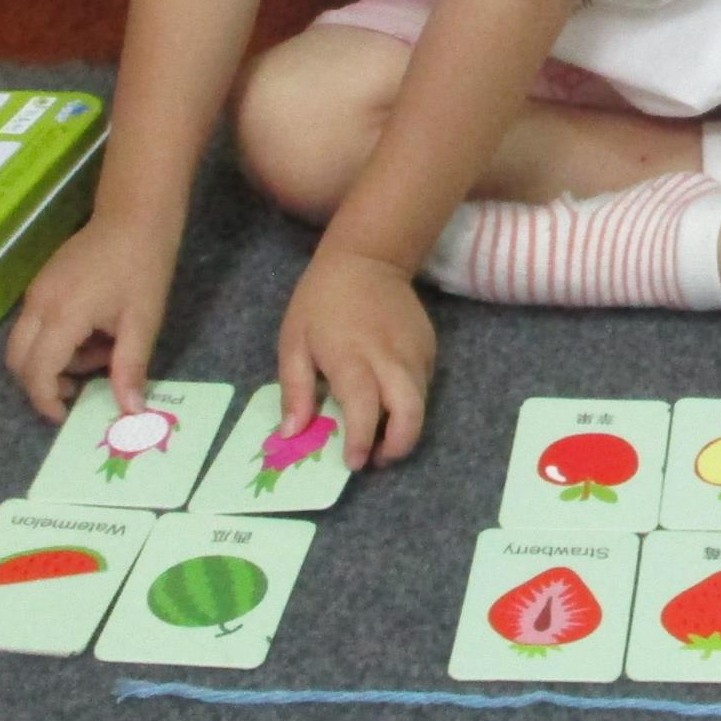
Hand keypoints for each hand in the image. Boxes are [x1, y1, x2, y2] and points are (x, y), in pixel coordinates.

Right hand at [3, 216, 177, 420]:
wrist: (136, 214)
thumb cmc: (144, 267)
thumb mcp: (143, 322)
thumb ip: (129, 368)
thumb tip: (130, 412)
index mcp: (61, 316)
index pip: (37, 372)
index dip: (46, 401)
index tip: (67, 415)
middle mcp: (37, 305)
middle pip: (18, 361)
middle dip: (43, 383)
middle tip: (80, 389)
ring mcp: (35, 291)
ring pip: (25, 343)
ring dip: (53, 361)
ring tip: (100, 352)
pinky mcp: (41, 283)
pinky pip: (34, 324)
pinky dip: (55, 341)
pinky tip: (93, 332)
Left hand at [277, 244, 435, 471]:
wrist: (367, 259)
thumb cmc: (321, 302)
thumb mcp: (293, 342)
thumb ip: (294, 390)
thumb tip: (292, 433)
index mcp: (351, 358)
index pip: (365, 410)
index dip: (362, 442)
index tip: (354, 462)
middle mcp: (390, 358)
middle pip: (409, 413)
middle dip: (398, 445)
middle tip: (378, 458)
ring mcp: (415, 352)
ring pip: (421, 403)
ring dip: (405, 427)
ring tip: (382, 435)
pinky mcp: (429, 346)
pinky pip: (424, 384)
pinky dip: (410, 400)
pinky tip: (390, 397)